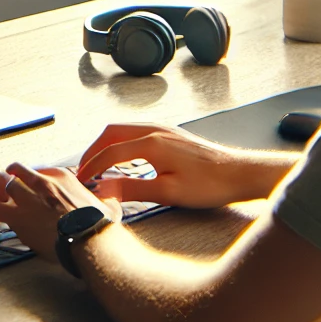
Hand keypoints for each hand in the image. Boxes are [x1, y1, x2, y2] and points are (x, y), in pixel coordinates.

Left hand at [0, 163, 122, 257]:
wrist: (91, 240)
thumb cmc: (100, 226)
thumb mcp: (108, 207)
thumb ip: (107, 202)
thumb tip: (112, 206)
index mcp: (63, 177)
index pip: (40, 171)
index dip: (33, 181)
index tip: (33, 190)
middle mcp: (42, 181)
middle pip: (17, 170)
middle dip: (10, 180)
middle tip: (7, 193)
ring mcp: (27, 196)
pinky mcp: (16, 215)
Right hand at [75, 124, 298, 209]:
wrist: (239, 173)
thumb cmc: (209, 184)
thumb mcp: (168, 192)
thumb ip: (132, 189)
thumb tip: (103, 187)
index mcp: (152, 143)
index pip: (110, 152)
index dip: (91, 167)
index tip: (81, 181)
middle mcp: (156, 130)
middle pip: (111, 133)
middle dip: (93, 150)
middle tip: (83, 170)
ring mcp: (165, 129)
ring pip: (123, 129)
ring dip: (106, 144)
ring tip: (98, 163)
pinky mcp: (172, 134)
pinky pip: (136, 131)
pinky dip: (120, 142)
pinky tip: (123, 156)